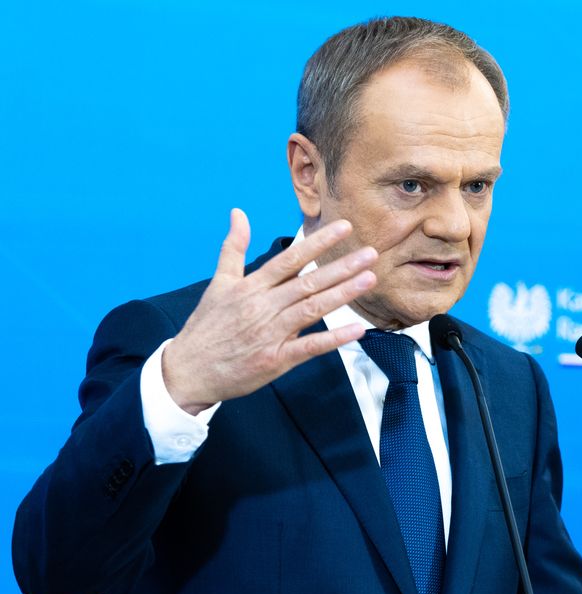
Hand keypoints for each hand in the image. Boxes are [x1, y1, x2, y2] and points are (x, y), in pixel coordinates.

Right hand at [162, 209, 377, 413]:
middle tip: (372, 253)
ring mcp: (270, 334)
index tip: (344, 228)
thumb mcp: (218, 283)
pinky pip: (309, 347)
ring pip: (312, 309)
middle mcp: (263, 306)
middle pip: (307, 282)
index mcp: (251, 287)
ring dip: (342, 294)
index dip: (318, 242)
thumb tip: (238, 212)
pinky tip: (357, 329)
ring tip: (369, 279)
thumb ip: (233, 247)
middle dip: (341, 267)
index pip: (290, 259)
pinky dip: (333, 339)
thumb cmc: (207, 326)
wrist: (187, 371)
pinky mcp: (275, 360)